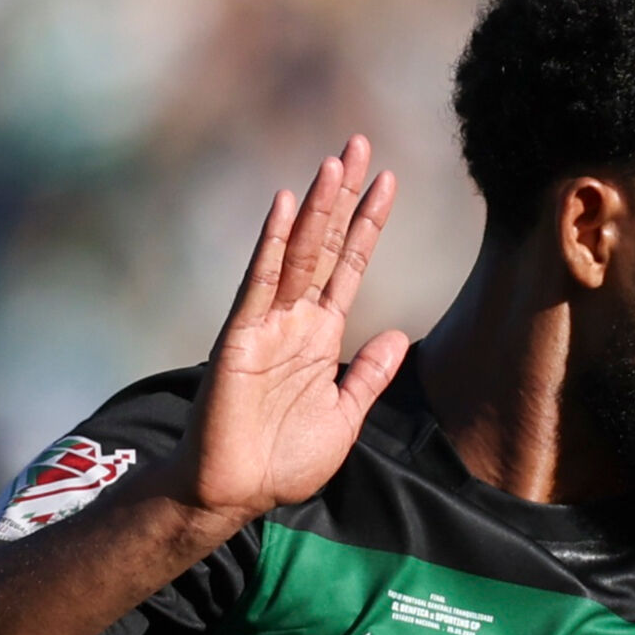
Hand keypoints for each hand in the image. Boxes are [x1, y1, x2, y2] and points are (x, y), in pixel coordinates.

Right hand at [177, 140, 407, 527]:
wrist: (238, 492)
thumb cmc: (284, 459)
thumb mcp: (345, 415)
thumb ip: (369, 375)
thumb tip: (396, 335)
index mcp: (320, 335)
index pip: (348, 266)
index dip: (368, 224)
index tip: (389, 181)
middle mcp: (294, 319)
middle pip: (324, 244)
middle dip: (344, 195)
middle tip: (360, 143)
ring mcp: (266, 323)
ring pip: (296, 252)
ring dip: (317, 207)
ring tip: (335, 161)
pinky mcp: (241, 336)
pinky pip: (260, 281)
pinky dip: (272, 243)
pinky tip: (286, 205)